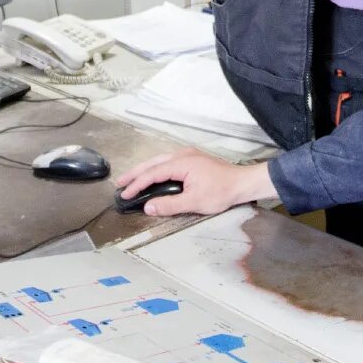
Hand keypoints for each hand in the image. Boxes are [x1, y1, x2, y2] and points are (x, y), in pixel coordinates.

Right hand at [116, 148, 276, 216]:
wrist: (242, 183)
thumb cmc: (222, 192)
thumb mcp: (194, 202)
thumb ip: (169, 205)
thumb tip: (148, 208)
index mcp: (181, 162)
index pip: (152, 173)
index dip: (137, 184)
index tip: (125, 194)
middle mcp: (182, 155)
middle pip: (152, 163)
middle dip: (135, 173)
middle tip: (120, 183)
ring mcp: (188, 155)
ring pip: (159, 161)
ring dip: (144, 170)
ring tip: (131, 180)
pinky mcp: (192, 159)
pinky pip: (167, 162)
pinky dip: (155, 169)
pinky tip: (151, 176)